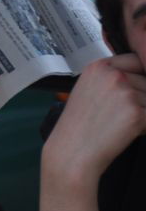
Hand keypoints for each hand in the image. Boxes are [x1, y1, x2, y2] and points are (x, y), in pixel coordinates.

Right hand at [43, 54, 145, 185]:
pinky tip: (127, 132)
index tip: (132, 92)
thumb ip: (111, 79)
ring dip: (143, 112)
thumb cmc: (78, 125)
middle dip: (141, 98)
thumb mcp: (87, 90)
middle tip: (120, 114)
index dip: (138, 76)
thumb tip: (140, 79)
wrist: (72, 151)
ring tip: (121, 124)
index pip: (136, 60)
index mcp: (99, 67)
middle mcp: (113, 75)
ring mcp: (125, 92)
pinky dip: (145, 126)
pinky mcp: (137, 112)